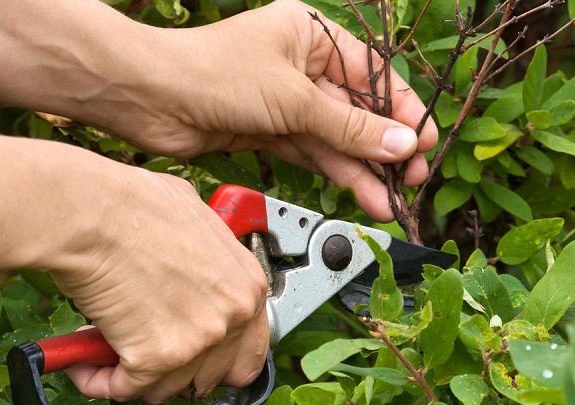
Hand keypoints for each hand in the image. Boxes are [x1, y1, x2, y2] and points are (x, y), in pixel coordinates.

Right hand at [52, 169, 268, 403]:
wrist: (92, 212)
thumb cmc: (135, 207)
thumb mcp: (196, 223)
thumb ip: (209, 261)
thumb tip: (197, 272)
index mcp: (247, 286)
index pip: (249, 352)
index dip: (215, 358)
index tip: (190, 356)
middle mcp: (232, 316)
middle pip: (209, 377)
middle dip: (175, 370)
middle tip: (145, 350)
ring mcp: (198, 341)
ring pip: (167, 388)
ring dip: (135, 376)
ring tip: (108, 349)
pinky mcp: (157, 358)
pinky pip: (124, 389)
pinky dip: (98, 381)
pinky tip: (83, 361)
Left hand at [106, 0, 438, 221]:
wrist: (148, 99)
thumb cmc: (212, 73)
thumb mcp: (294, 99)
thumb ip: (349, 127)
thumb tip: (402, 144)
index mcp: (311, 34)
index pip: (371, 74)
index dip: (401, 110)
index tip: (425, 140)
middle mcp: (300, 65)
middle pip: (355, 110)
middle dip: (384, 146)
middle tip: (413, 178)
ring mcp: (284, 100)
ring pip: (335, 137)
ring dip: (363, 168)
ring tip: (391, 199)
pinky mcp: (268, 130)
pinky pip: (312, 152)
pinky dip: (335, 173)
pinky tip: (361, 192)